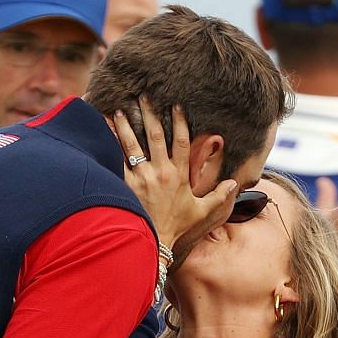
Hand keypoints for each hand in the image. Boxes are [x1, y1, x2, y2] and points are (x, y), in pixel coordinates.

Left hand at [111, 99, 239, 252]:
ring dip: (125, 125)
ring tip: (119, 109)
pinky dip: (108, 145)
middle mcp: (161, 172)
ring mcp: (142, 177)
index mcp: (179, 175)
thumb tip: (235, 184)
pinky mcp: (126, 185)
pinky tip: (102, 133)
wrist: (153, 241)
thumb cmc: (176, 226)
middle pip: (155, 136)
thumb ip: (218, 196)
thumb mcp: (201, 212)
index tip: (176, 105)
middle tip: (144, 96)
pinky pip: (115, 160)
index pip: (181, 142)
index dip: (180, 122)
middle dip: (150, 114)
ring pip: (133, 145)